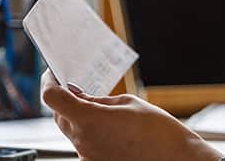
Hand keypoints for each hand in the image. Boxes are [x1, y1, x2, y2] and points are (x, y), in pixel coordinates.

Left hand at [41, 70, 223, 160]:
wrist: (176, 160)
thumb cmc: (159, 131)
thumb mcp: (127, 103)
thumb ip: (97, 100)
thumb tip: (79, 96)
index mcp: (89, 120)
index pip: (52, 98)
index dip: (49, 81)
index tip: (53, 73)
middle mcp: (83, 142)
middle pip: (59, 115)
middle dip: (63, 98)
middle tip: (72, 84)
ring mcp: (88, 156)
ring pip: (71, 130)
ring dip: (76, 115)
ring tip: (92, 103)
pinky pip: (83, 142)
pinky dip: (87, 130)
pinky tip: (103, 124)